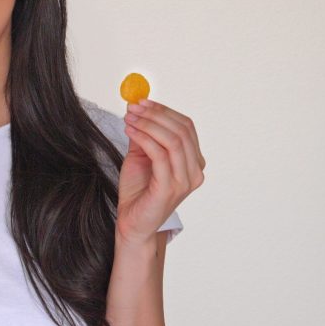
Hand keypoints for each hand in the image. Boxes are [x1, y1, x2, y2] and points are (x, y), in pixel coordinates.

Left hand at [116, 99, 205, 245]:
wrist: (133, 224)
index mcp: (193, 162)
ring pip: (173, 140)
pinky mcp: (170, 188)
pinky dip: (144, 138)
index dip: (163, 111)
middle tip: (133, 107)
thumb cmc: (139, 192)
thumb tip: (138, 108)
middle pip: (181, 130)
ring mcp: (185, 181)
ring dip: (148, 124)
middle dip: (155, 114)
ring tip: (129, 118)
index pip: (185, 127)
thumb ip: (145, 135)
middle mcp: (195, 172)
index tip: (142, 102)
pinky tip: (130, 132)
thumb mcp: (141, 156)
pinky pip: (159, 155)